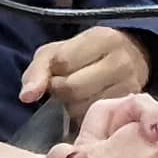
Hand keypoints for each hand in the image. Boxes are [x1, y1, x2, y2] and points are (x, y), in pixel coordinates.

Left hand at [19, 25, 149, 118]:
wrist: (131, 58)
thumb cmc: (86, 54)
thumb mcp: (57, 52)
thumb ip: (37, 71)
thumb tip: (26, 97)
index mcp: (102, 38)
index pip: (63, 62)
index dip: (54, 71)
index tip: (59, 71)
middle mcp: (121, 61)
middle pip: (73, 88)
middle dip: (62, 90)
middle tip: (66, 85)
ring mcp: (130, 85)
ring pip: (83, 107)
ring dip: (73, 105)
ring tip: (80, 94)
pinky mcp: (129, 106)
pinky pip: (94, 118)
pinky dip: (85, 115)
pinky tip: (90, 103)